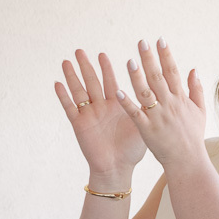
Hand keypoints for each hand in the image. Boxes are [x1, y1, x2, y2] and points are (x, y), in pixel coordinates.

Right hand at [55, 50, 146, 175]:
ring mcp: (89, 115)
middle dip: (86, 66)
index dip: (106, 68)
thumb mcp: (142, 124)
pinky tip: (58, 84)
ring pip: (79, 91)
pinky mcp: (80, 125)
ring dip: (72, 77)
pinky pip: (70, 108)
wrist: (119, 168)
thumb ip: (145, 107)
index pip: (110, 82)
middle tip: (80, 51)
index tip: (102, 54)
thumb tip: (160, 91)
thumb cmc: (132, 149)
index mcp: (117, 105)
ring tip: (67, 62)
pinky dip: (64, 97)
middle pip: (92, 82)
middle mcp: (101, 107)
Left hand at [115, 38, 206, 168]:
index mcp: (181, 99)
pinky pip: (135, 114)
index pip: (173, 72)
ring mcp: (157, 116)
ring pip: (146, 93)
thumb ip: (196, 89)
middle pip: (158, 78)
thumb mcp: (200, 111)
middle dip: (150, 59)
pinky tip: (118, 91)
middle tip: (141, 42)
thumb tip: (193, 70)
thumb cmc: (193, 135)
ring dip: (137, 77)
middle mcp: (169, 105)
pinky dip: (127, 103)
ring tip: (129, 61)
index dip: (166, 55)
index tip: (159, 40)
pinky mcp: (147, 129)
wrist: (187, 160)